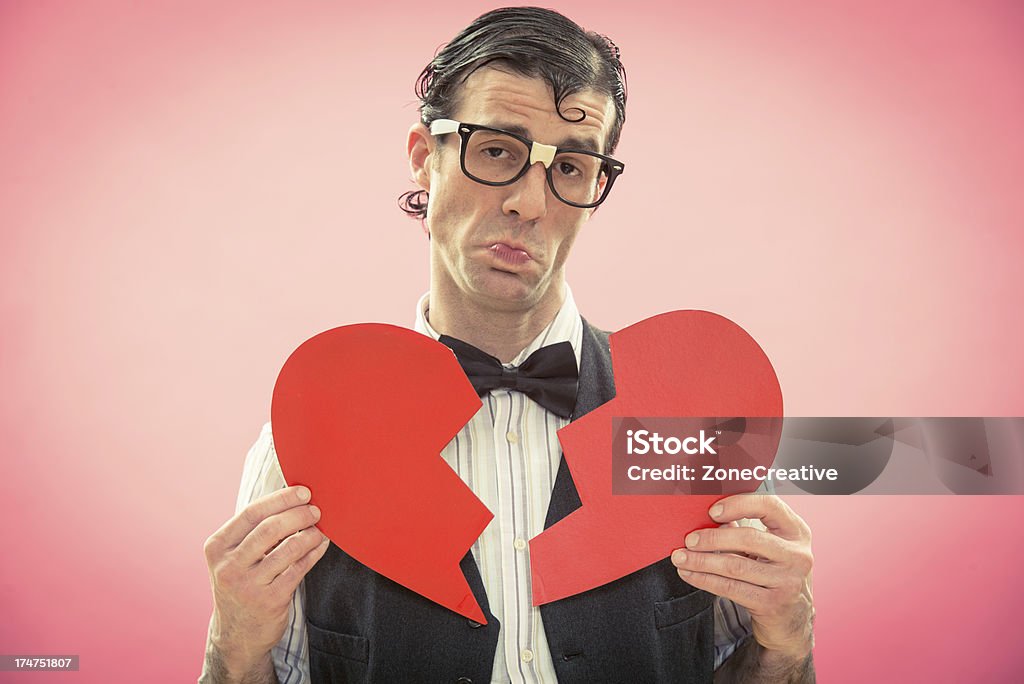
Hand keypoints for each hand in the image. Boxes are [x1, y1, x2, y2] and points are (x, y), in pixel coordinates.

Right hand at [204, 485, 329, 676]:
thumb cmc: (241, 584)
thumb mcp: (233, 558)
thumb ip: (252, 531)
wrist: (236, 635)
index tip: (303, 492)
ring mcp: (247, 585)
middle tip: (316, 510)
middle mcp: (228, 566)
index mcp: (217, 547)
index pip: (252, 513)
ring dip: (310, 534)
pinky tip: (322, 545)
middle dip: (299, 514)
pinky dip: (314, 553)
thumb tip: (291, 499)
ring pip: (288, 548)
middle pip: (271, 528)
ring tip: (320, 528)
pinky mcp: (268, 601)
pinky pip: (299, 568)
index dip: (281, 499)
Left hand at [670, 494, 813, 661]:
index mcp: (796, 531)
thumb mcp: (769, 547)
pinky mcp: (773, 604)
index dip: (739, 504)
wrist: (792, 620)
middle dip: (712, 538)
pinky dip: (705, 579)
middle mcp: (797, 555)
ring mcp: (788, 581)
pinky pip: (731, 588)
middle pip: (749, 538)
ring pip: (735, 566)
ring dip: (701, 560)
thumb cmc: (774, 573)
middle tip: (689, 540)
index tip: (713, 511)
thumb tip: (706, 516)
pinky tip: (689, 574)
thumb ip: (744, 529)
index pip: (770, 506)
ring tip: (680, 557)